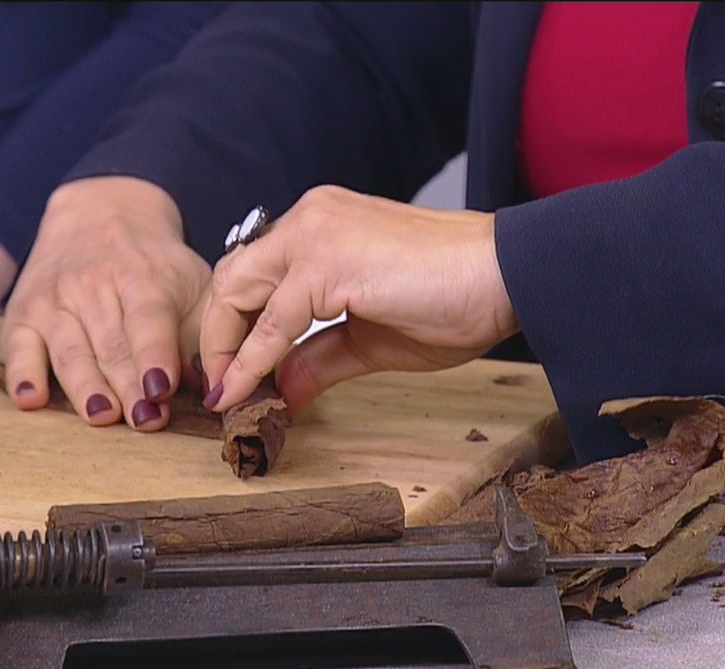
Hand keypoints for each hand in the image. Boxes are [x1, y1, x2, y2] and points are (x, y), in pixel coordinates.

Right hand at [2, 176, 211, 429]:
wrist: (99, 214)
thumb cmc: (155, 266)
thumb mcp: (191, 282)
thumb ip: (201, 332)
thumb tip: (210, 382)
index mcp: (142, 277)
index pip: (147, 319)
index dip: (154, 355)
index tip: (161, 389)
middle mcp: (93, 286)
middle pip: (111, 345)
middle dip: (128, 387)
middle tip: (144, 421)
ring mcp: (54, 301)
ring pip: (69, 351)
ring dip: (85, 387)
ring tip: (102, 415)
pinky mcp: (23, 315)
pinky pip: (18, 348)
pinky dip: (21, 375)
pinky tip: (30, 400)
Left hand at [199, 185, 518, 414]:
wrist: (509, 276)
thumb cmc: (454, 298)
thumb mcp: (368, 338)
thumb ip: (317, 356)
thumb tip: (279, 389)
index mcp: (319, 225)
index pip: (251, 272)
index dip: (229, 327)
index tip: (226, 374)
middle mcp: (309, 218)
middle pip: (231, 277)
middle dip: (216, 337)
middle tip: (217, 387)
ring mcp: (315, 233)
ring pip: (238, 290)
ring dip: (224, 348)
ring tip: (225, 394)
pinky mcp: (327, 261)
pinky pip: (272, 320)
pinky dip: (250, 360)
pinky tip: (243, 390)